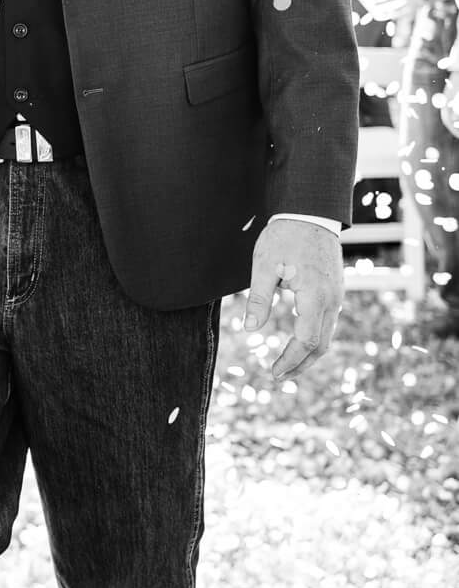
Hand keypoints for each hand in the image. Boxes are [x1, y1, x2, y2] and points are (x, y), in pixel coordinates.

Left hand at [242, 219, 344, 380]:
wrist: (311, 210)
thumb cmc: (285, 235)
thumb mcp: (264, 266)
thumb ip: (259, 299)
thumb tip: (250, 329)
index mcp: (315, 296)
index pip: (306, 341)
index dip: (290, 360)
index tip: (273, 373)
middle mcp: (332, 299)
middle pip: (321, 344)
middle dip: (301, 364)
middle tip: (279, 377)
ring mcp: (337, 294)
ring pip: (327, 334)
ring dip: (309, 353)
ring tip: (287, 365)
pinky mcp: (335, 289)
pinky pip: (328, 321)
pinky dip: (315, 337)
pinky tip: (299, 340)